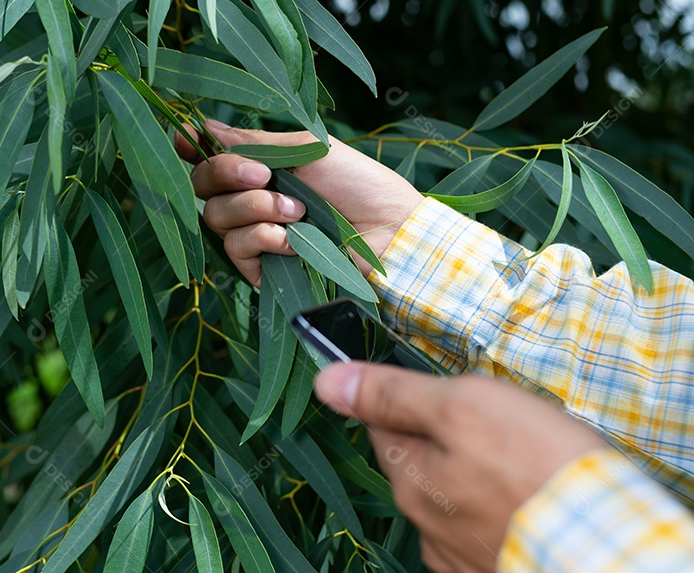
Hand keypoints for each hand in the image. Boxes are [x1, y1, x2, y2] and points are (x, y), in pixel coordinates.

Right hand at [175, 121, 421, 284]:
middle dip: (228, 174)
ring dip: (256, 208)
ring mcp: (254, 232)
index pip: (206, 154)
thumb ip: (254, 142)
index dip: (189, 146)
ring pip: (217, 216)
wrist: (389, 231)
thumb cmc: (357, 182)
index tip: (186, 140)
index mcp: (259, 164)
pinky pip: (236, 248)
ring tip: (298, 212)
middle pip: (202, 184)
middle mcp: (249, 196)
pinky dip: (264, 238)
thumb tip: (206, 126)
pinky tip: (293, 240)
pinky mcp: (261, 265)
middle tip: (266, 175)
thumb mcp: (306, 148)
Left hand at [314, 363, 606, 572]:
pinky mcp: (493, 568)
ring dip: (476, 477)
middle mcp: (423, 523)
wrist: (607, 548)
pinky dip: (500, 513)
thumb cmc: (539, 470)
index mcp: (408, 477)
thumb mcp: (463, 406)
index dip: (413, 398)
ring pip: (453, 497)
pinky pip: (483, 530)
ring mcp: (457, 554)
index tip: (448, 392)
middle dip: (449, 438)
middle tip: (501, 426)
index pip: (384, 421)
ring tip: (524, 465)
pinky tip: (528, 502)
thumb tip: (326, 380)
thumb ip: (394, 393)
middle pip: (419, 461)